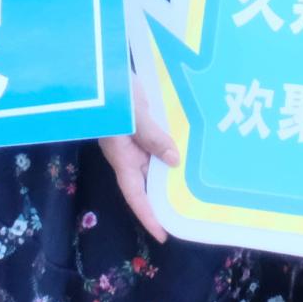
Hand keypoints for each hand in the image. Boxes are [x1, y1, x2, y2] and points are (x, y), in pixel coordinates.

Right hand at [98, 76, 179, 242]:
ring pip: (156, 162)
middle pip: (149, 182)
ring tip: (198, 184)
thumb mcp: (133, 116)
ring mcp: (136, 139)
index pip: (137, 195)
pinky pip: (159, 142)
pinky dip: (173, 148)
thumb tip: (174, 162)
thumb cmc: (113, 93)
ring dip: (173, 171)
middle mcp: (129, 152)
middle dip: (166, 198)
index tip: (163, 235)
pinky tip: (191, 149)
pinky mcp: (144, 123)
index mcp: (122, 157)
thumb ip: (152, 137)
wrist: (104, 66)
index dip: (148, 216)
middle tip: (191, 211)